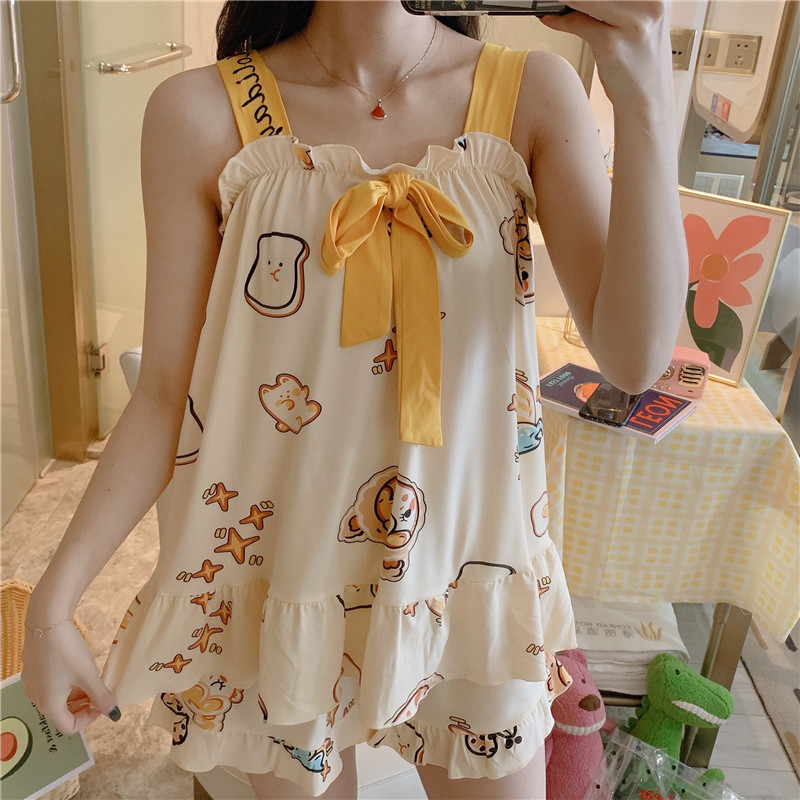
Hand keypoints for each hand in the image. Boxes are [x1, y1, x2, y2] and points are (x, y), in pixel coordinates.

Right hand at [21, 618, 118, 735]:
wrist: (46, 621)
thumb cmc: (67, 651)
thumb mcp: (88, 675)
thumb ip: (101, 696)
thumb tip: (113, 712)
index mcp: (48, 704)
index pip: (68, 727)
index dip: (88, 719)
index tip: (102, 703)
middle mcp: (36, 697)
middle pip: (61, 712)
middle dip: (82, 705)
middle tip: (99, 691)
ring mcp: (31, 682)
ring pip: (56, 697)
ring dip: (75, 694)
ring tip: (90, 678)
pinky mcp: (32, 668)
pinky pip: (49, 684)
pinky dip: (65, 683)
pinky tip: (76, 666)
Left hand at [541, 2, 671, 106]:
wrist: (648, 100)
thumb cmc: (640, 60)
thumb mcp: (637, 19)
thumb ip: (615, 1)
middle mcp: (651, 3)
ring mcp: (633, 23)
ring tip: (551, 1)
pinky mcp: (612, 44)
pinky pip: (577, 22)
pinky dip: (560, 20)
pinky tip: (551, 18)